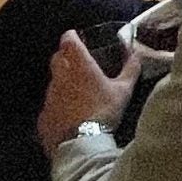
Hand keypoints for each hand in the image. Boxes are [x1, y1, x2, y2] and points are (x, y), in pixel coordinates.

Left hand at [37, 31, 135, 155]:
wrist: (81, 144)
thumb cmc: (104, 111)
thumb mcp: (123, 90)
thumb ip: (130, 69)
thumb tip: (138, 53)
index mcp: (79, 66)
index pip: (68, 41)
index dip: (71, 37)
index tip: (77, 37)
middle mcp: (60, 77)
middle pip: (56, 58)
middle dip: (64, 55)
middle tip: (77, 61)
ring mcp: (49, 97)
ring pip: (53, 81)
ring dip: (62, 81)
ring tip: (76, 90)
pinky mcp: (43, 116)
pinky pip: (50, 104)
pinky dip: (58, 104)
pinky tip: (69, 113)